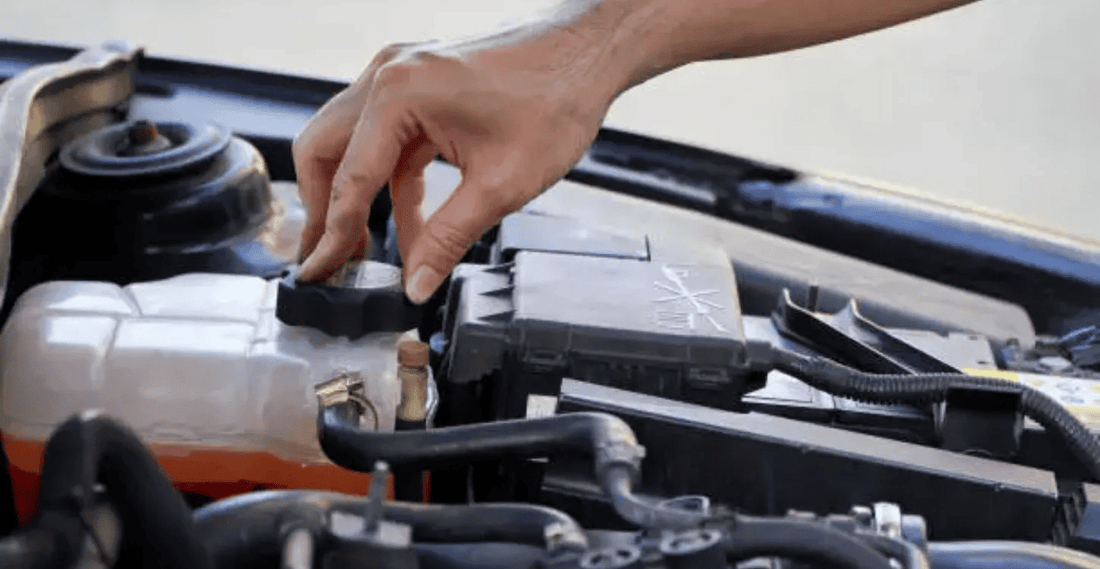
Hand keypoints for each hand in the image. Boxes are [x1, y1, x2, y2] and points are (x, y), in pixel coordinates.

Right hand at [292, 14, 628, 302]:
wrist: (587, 56)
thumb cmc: (556, 100)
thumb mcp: (500, 186)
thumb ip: (448, 240)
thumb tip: (417, 283)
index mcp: (400, 94)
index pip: (348, 178)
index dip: (332, 236)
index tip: (320, 272)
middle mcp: (389, 75)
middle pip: (325, 150)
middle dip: (325, 210)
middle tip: (330, 261)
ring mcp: (402, 75)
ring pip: (350, 143)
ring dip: (356, 197)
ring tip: (364, 251)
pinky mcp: (419, 84)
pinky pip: (386, 139)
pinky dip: (390, 182)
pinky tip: (407, 224)